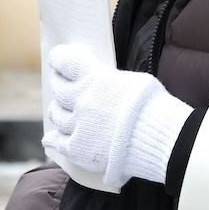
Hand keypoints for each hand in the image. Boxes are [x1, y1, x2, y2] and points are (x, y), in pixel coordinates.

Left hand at [42, 44, 192, 189]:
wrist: (158, 138)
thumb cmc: (152, 105)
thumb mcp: (133, 80)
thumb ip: (112, 80)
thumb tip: (104, 81)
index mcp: (95, 78)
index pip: (66, 62)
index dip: (59, 59)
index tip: (56, 59)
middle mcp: (82, 99)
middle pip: (58, 90)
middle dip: (58, 85)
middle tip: (59, 84)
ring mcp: (78, 125)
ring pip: (57, 116)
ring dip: (58, 112)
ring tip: (60, 111)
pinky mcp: (79, 150)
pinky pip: (59, 144)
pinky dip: (53, 140)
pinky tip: (50, 139)